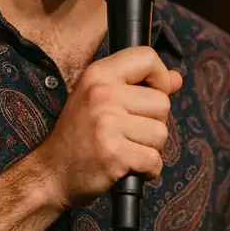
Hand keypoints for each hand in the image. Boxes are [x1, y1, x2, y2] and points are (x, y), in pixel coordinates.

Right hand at [32, 46, 182, 210]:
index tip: (151, 94)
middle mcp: (101, 94)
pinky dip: (147, 170)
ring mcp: (107, 123)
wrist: (52, 173)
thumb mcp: (100, 97)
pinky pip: (154, 160)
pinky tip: (126, 166)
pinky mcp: (114, 154)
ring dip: (150, 148)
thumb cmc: (79, 135)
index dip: (159, 77)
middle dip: (153, 123)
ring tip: (124, 149)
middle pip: (162, 102)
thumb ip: (138, 85)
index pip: (147, 57)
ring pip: (161, 133)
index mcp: (97, 74)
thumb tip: (176, 79)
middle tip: (127, 132)